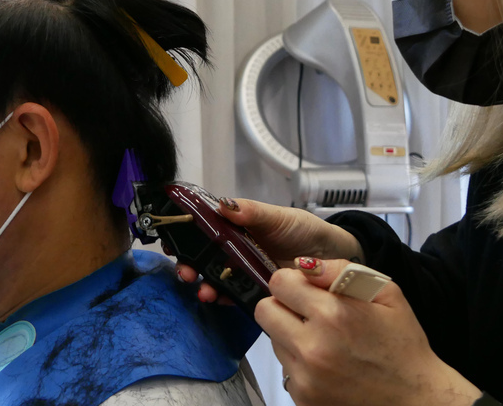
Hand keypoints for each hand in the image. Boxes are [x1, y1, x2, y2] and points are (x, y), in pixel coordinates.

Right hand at [175, 198, 363, 301]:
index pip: (204, 230)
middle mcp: (236, 250)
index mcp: (236, 228)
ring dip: (204, 283)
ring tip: (202, 289)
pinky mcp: (256, 291)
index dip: (185, 235)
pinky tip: (218, 297)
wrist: (330, 255)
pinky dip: (224, 297)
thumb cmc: (304, 230)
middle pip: (204, 257)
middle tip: (185, 270)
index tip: (171, 240)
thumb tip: (223, 204)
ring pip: (216, 277)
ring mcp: (244, 272)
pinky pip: (235, 295)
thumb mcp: (278, 216)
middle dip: (189, 263)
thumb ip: (252, 212)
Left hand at [257, 257, 480, 405]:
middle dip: (283, 305)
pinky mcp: (302, 398)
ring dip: (290, 334)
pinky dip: (299, 362)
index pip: (279, 282)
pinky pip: (285, 367)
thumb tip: (304, 263)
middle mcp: (312, 347)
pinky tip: (327, 363)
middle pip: (265, 310)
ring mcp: (305, 377)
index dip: (294, 281)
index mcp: (333, 314)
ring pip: (272, 339)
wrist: (416, 400)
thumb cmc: (403, 345)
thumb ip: (341, 270)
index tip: (308, 288)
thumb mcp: (386, 293)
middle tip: (308, 311)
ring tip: (323, 339)